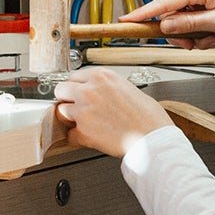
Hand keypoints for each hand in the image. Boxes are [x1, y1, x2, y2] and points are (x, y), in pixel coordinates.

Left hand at [54, 68, 173, 157]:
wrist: (152, 138)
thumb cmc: (148, 117)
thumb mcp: (129, 88)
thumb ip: (109, 87)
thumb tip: (101, 92)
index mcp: (102, 76)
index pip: (75, 76)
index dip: (77, 86)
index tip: (78, 91)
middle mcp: (89, 91)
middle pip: (61, 89)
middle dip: (67, 98)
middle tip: (76, 105)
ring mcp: (83, 111)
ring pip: (61, 111)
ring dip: (70, 117)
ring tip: (84, 122)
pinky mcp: (83, 132)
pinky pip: (70, 134)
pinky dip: (77, 137)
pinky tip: (87, 136)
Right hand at [120, 0, 214, 48]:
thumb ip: (190, 25)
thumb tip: (166, 26)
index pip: (162, 3)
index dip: (142, 13)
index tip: (126, 21)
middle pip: (174, 20)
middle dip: (186, 37)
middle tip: (199, 44)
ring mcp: (203, 0)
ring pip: (188, 26)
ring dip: (202, 38)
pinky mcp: (209, 7)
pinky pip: (200, 25)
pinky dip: (210, 35)